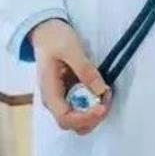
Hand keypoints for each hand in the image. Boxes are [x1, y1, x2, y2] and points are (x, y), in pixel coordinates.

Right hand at [30, 18, 111, 134]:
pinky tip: (103, 90)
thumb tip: (99, 90)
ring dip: (95, 112)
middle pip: (73, 124)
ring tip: (107, 93)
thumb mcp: (71, 49)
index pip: (65, 118)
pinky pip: (83, 106)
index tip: (102, 107)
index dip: (85, 118)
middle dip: (93, 117)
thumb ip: (85, 70)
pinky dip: (94, 103)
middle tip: (107, 98)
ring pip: (79, 119)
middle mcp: (55, 101)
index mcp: (50, 93)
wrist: (47, 31)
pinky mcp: (70, 93)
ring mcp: (62, 98)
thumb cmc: (55, 39)